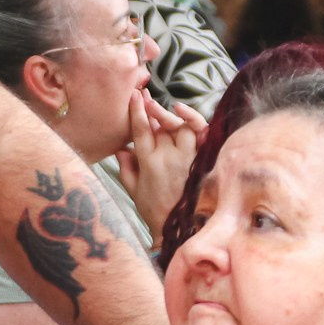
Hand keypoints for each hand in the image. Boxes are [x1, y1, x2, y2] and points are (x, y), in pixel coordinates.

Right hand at [116, 92, 206, 238]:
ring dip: (169, 115)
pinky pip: (200, 132)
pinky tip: (182, 112)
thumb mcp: (133, 191)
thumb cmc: (155, 211)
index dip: (136, 110)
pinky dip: (193, 119)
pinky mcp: (202, 158)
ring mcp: (187, 156)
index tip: (133, 96)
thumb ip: (126, 168)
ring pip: (180, 125)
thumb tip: (121, 148)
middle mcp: (168, 156)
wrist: (180, 228)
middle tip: (145, 98)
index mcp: (149, 162)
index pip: (141, 129)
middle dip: (151, 108)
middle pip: (160, 124)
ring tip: (162, 109)